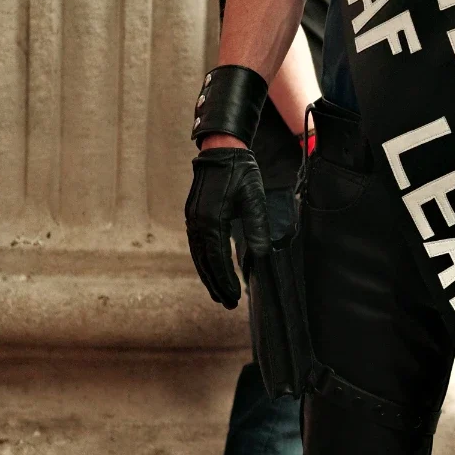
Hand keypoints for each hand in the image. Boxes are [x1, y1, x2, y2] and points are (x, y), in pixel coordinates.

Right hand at [185, 145, 272, 308]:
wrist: (221, 150)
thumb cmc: (240, 173)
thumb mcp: (254, 200)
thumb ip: (257, 228)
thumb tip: (262, 257)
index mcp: (212, 221)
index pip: (217, 260)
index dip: (225, 281)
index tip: (233, 297)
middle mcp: (197, 223)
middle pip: (204, 263)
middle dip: (216, 285)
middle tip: (227, 303)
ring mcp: (192, 220)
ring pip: (198, 256)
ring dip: (208, 276)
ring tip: (219, 294)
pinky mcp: (193, 216)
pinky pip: (196, 246)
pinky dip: (203, 262)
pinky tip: (211, 270)